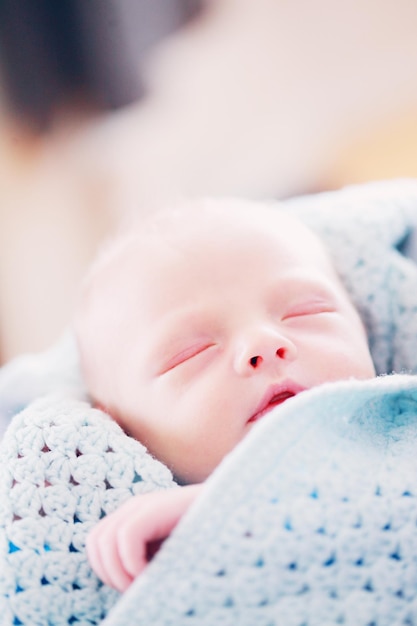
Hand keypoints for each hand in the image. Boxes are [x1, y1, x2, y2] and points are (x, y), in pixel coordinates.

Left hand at [86, 484, 201, 590]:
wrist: (242, 520)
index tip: (134, 587)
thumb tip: (127, 589)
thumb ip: (147, 563)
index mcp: (134, 518)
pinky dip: (133, 563)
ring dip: (121, 572)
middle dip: (110, 574)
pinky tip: (155, 572)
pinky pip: (127, 536)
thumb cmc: (209, 547)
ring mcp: (145, 505)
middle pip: (95, 541)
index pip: (96, 543)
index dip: (107, 571)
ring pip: (104, 540)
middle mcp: (135, 508)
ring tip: (147, 582)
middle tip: (138, 588)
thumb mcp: (170, 559)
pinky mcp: (158, 508)